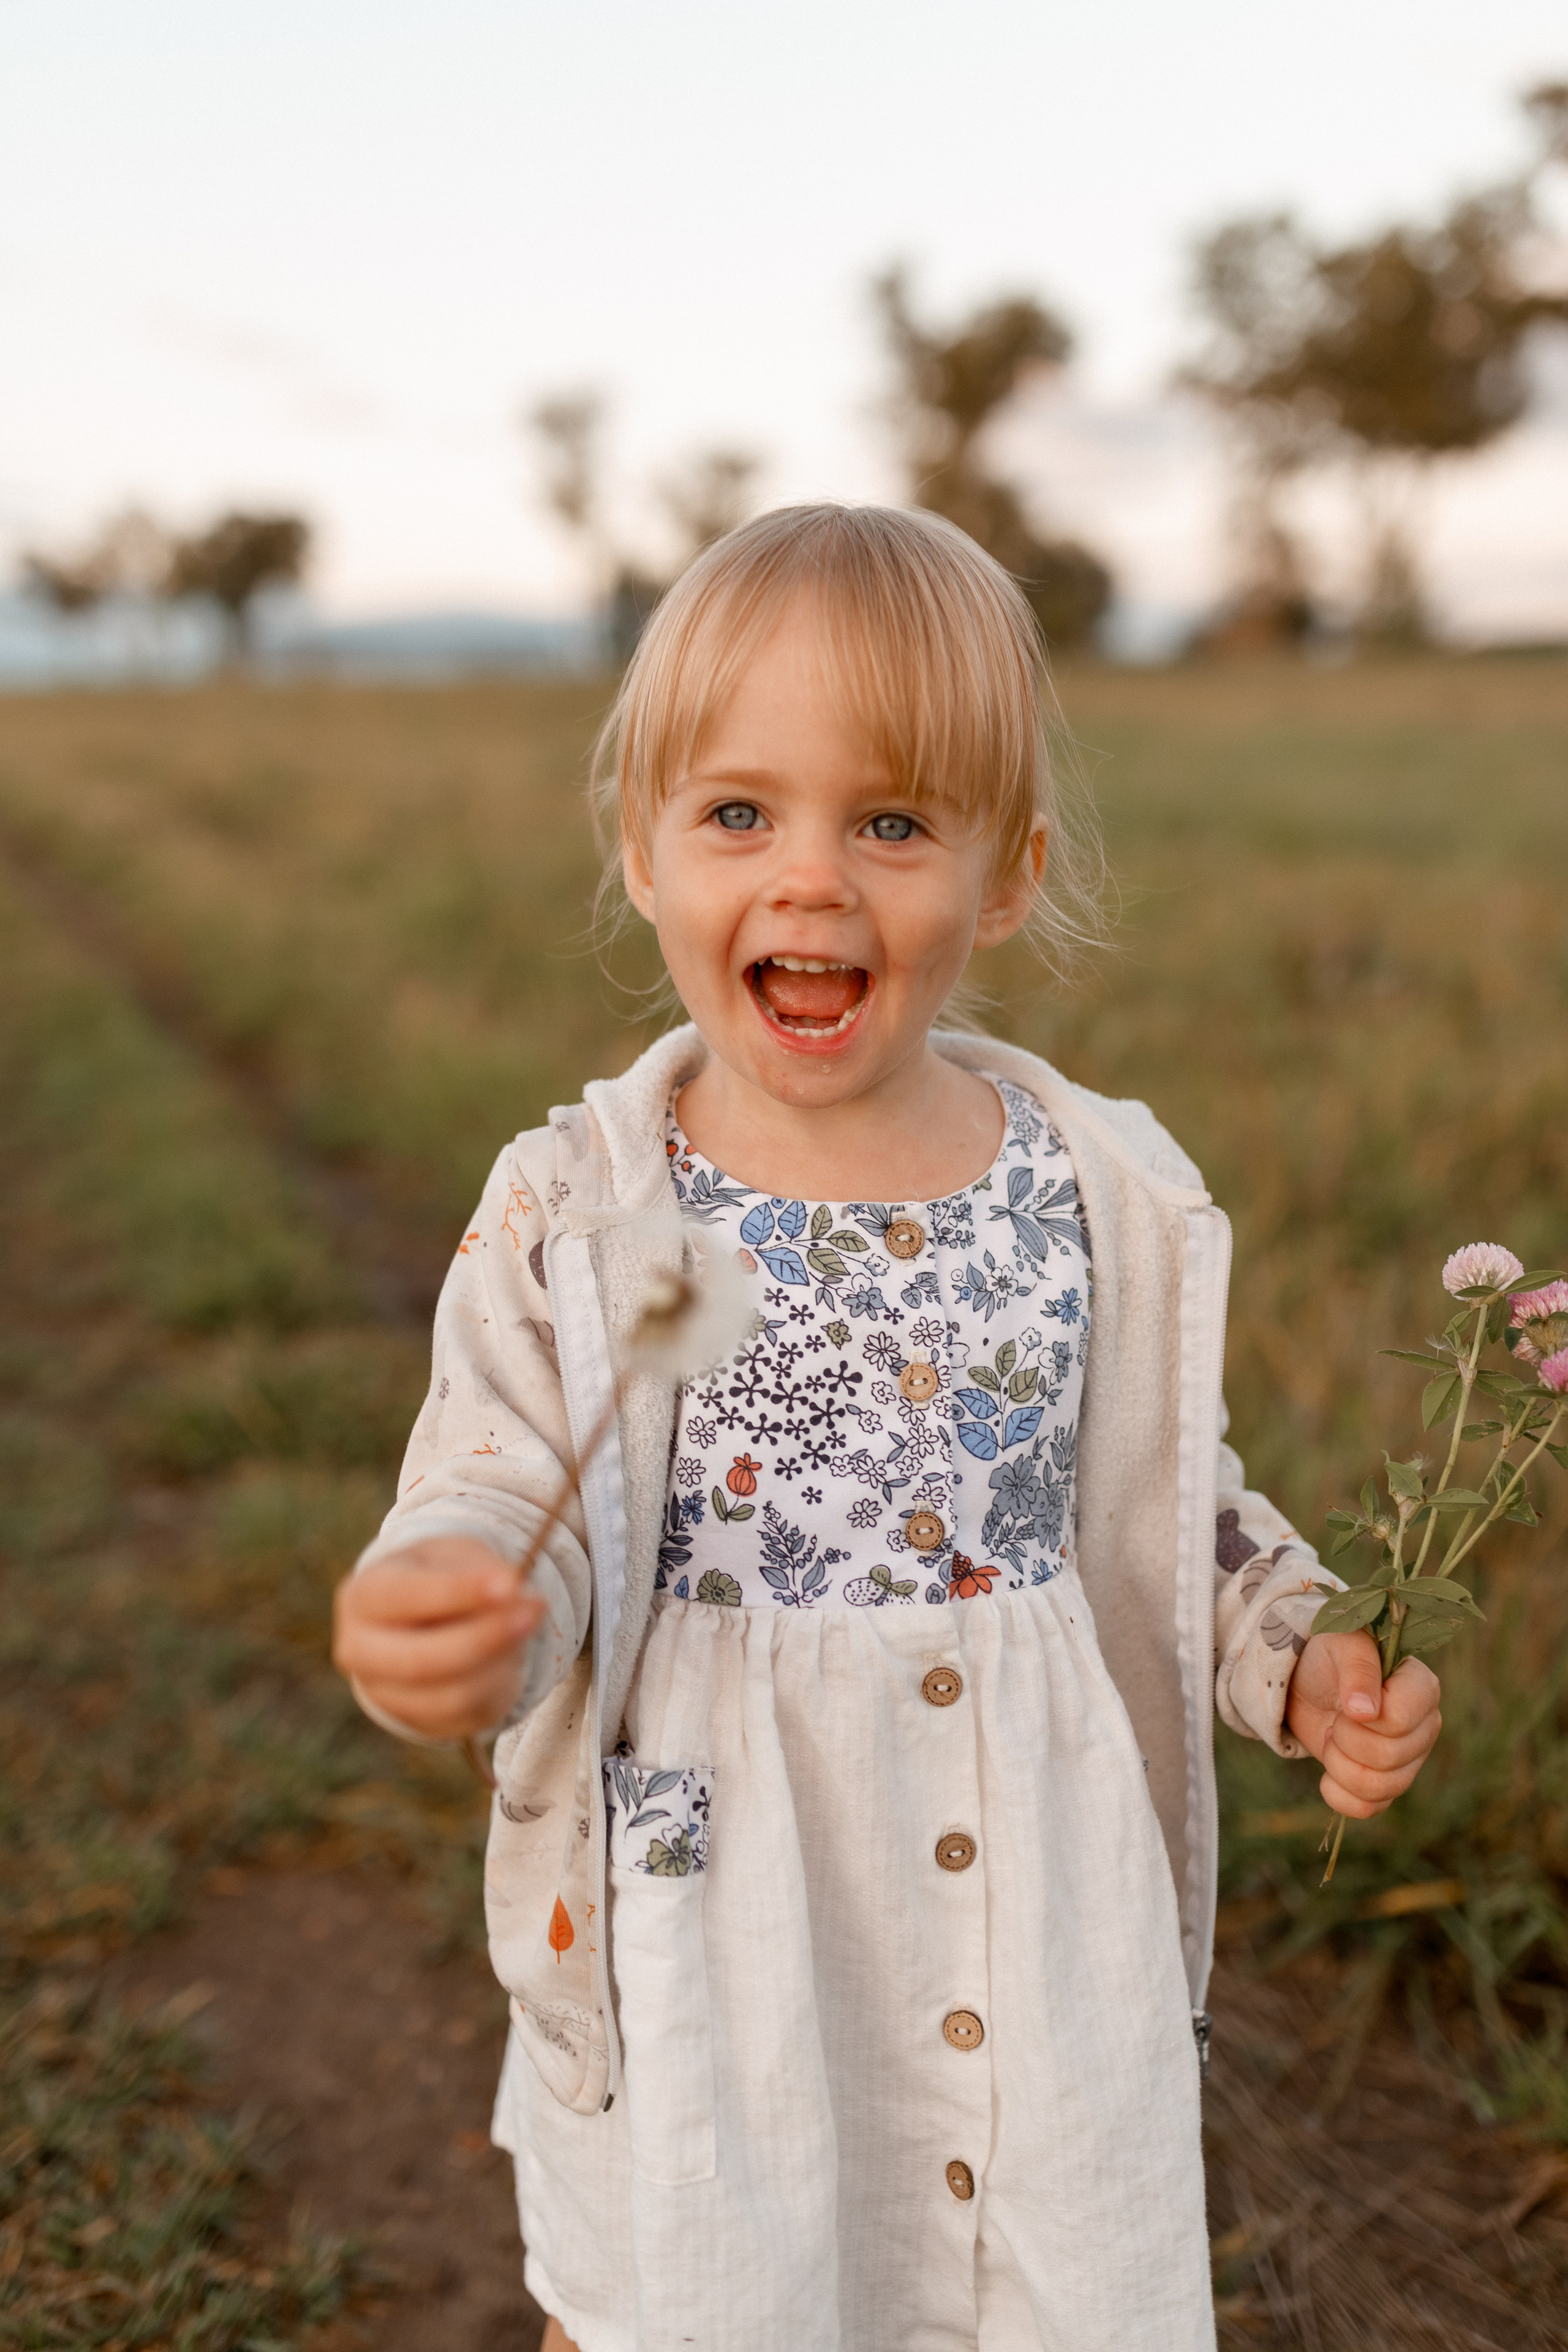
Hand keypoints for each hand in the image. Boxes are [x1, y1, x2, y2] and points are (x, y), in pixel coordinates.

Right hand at [332, 1537, 545, 1740]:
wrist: (423, 1618)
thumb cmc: (438, 1576)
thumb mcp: (451, 1557)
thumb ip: (477, 1570)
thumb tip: (513, 1587)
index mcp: (363, 1597)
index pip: (404, 1596)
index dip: (457, 1591)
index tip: (510, 1582)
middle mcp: (362, 1652)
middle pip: (420, 1661)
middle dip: (485, 1638)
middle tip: (536, 1608)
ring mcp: (386, 1695)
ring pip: (451, 1695)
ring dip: (502, 1662)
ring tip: (532, 1621)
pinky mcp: (420, 1722)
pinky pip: (470, 1715)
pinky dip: (502, 1683)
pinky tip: (514, 1652)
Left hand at [1285, 1631, 1441, 1818]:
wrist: (1305, 1681)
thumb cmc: (1328, 1654)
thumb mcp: (1340, 1642)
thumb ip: (1358, 1668)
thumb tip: (1365, 1712)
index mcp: (1422, 1688)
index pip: (1401, 1719)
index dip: (1362, 1716)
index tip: (1346, 1701)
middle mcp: (1424, 1727)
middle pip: (1388, 1756)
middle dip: (1345, 1738)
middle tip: (1335, 1716)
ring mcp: (1409, 1760)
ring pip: (1380, 1787)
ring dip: (1338, 1764)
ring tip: (1331, 1737)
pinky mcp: (1386, 1784)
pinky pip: (1368, 1808)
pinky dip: (1338, 1794)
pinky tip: (1328, 1772)